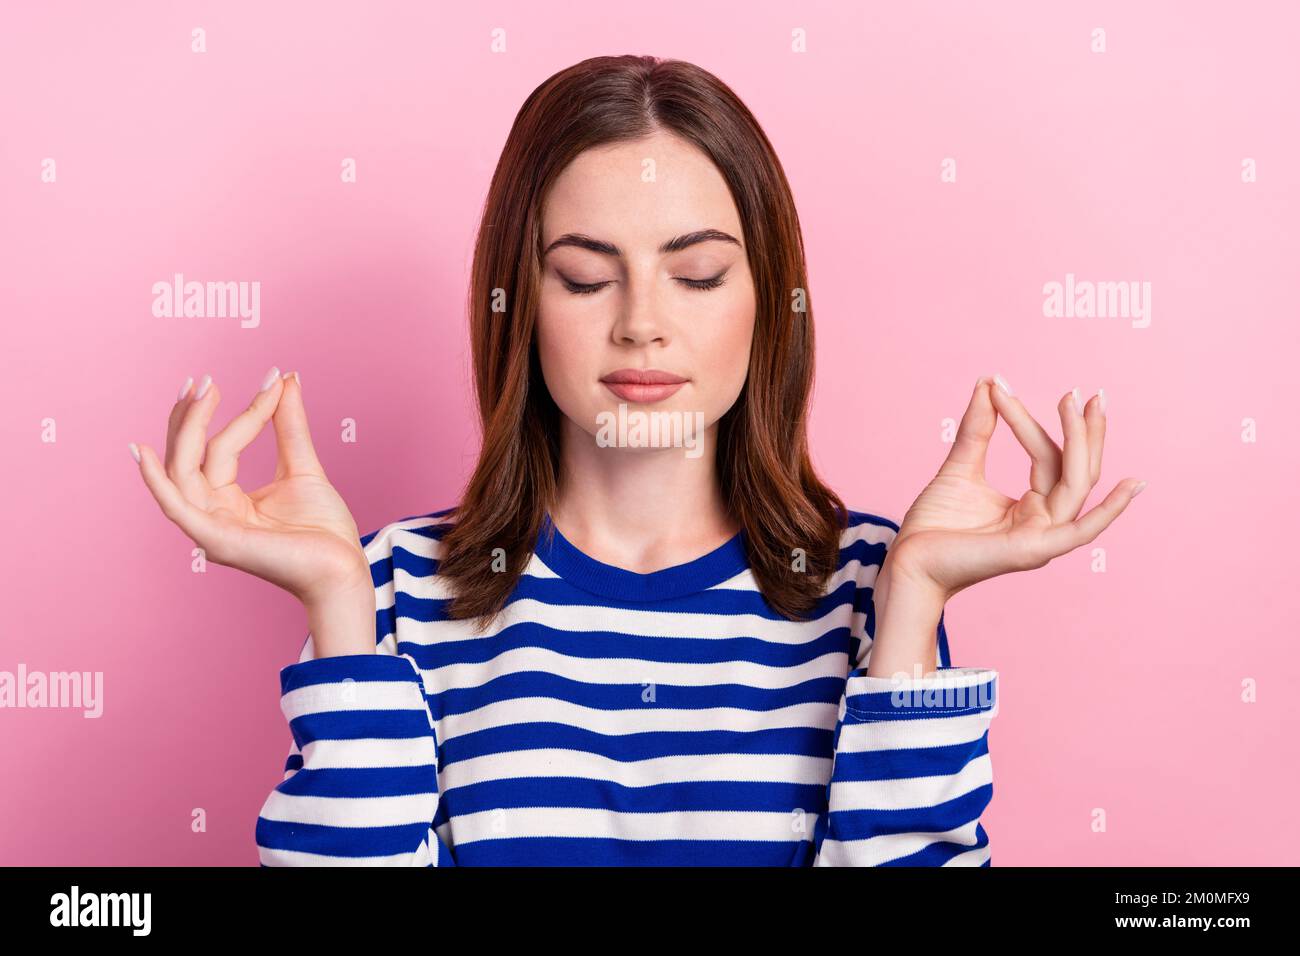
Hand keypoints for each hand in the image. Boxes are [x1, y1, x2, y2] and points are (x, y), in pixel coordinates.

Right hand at [129, 368, 370, 606]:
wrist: (345, 568)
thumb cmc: (324, 529)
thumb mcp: (302, 466)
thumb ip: (288, 425)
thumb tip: (284, 379)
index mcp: (226, 499)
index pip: (220, 447)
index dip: (243, 412)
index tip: (273, 381)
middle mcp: (212, 513)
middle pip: (188, 457)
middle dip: (192, 416)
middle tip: (204, 380)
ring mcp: (212, 528)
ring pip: (181, 473)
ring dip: (185, 431)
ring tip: (200, 393)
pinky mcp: (218, 541)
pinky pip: (177, 509)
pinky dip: (157, 482)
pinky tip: (144, 452)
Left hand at [884, 374, 1145, 602]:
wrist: (909, 561)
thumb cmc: (933, 526)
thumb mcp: (960, 467)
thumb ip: (978, 429)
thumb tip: (989, 382)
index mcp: (1032, 507)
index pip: (1046, 456)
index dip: (1027, 420)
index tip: (1000, 385)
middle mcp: (1044, 522)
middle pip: (1075, 469)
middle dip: (1081, 429)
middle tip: (1078, 390)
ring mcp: (1043, 538)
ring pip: (1077, 485)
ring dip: (1081, 442)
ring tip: (1076, 402)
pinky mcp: (1034, 551)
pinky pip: (1081, 530)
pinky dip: (1110, 510)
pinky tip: (1132, 484)